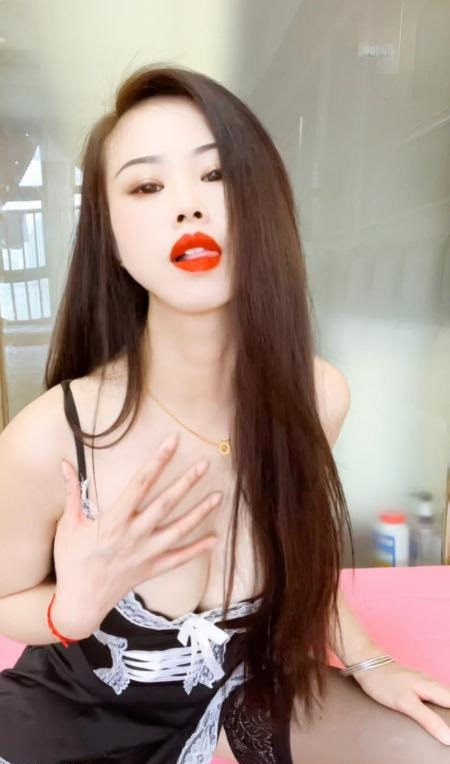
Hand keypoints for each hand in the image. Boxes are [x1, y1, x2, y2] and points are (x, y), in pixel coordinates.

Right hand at [52, 431, 220, 636]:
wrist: (79, 602)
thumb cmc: (71, 561)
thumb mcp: (68, 524)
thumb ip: (71, 492)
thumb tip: (64, 463)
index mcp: (114, 520)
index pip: (141, 483)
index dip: (158, 460)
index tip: (172, 442)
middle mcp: (134, 534)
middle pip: (166, 503)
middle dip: (186, 482)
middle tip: (205, 464)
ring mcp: (146, 553)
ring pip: (179, 530)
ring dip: (200, 512)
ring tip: (218, 496)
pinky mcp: (152, 569)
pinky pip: (180, 558)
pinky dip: (198, 549)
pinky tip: (215, 537)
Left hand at [353, 660, 449, 746]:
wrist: (366, 662)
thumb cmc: (384, 682)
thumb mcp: (405, 703)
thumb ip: (428, 719)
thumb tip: (448, 737)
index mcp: (434, 687)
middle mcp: (432, 682)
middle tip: (447, 731)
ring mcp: (423, 681)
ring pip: (443, 696)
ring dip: (446, 709)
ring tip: (443, 723)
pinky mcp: (415, 682)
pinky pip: (433, 694)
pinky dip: (436, 704)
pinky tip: (431, 712)